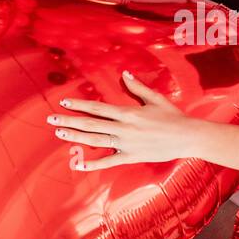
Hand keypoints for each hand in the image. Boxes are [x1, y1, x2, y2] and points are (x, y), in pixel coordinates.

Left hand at [49, 71, 197, 170]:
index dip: (79, 104)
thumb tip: (124, 74)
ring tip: (59, 133)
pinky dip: (93, 163)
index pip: (97, 108)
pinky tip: (78, 164)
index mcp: (127, 112)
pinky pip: (108, 162)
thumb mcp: (155, 98)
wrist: (187, 137)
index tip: (63, 102)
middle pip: (91, 124)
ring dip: (75, 137)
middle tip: (51, 119)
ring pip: (96, 140)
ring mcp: (126, 144)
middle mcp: (123, 128)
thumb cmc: (172, 116)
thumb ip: (137, 87)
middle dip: (69, 121)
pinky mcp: (131, 157)